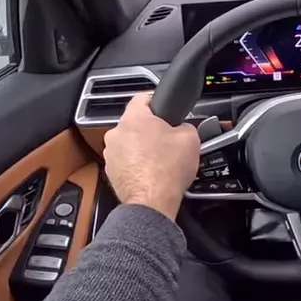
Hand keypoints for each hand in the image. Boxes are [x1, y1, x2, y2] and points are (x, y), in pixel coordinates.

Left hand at [103, 93, 200, 220]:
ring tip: (158, 158)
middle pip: (135, 122)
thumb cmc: (167, 170)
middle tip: (167, 138)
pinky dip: (134, 163)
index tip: (163, 108)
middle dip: (150, 129)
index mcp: (134, 118)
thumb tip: (183, 127)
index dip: (156, 101)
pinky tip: (149, 171)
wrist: (152, 202)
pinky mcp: (110, 171)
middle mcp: (117, 133)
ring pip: (128, 142)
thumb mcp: (190, 138)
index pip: (142, 97)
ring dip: (140, 147)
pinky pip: (124, 160)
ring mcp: (111, 153)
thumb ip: (186, 125)